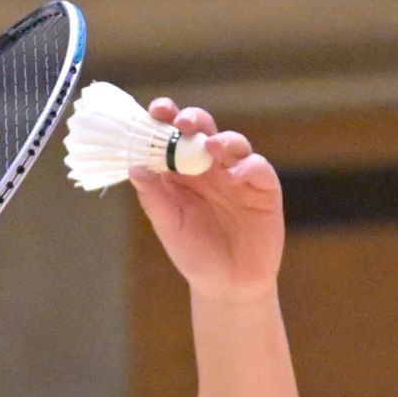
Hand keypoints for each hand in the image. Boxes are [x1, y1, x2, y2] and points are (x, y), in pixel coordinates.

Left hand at [129, 101, 283, 298]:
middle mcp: (210, 167)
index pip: (172, 136)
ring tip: (210, 146)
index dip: (165, 119)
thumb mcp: (169, 227)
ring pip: (233, 143)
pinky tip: (235, 175)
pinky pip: (258, 168)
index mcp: (182, 171)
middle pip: (203, 130)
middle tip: (182, 122)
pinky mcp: (263, 188)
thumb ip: (154, 198)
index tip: (156, 111)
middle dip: (193, 119)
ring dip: (222, 139)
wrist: (228, 285)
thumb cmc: (195, 254)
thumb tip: (134, 168)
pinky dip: (248, 166)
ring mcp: (238, 175)